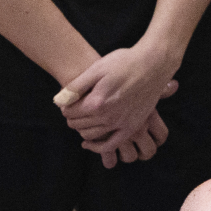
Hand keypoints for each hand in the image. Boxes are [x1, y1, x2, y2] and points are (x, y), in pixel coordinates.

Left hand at [54, 43, 181, 167]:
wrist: (153, 65)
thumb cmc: (124, 62)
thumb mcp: (96, 68)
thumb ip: (76, 87)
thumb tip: (58, 101)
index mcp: (96, 102)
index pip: (69, 112)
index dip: (65, 106)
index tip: (68, 100)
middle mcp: (108, 117)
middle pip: (78, 124)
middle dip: (71, 117)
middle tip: (73, 108)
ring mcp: (121, 124)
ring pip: (90, 135)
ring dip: (81, 128)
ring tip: (81, 119)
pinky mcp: (132, 127)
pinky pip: (111, 146)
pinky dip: (97, 147)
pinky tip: (88, 143)